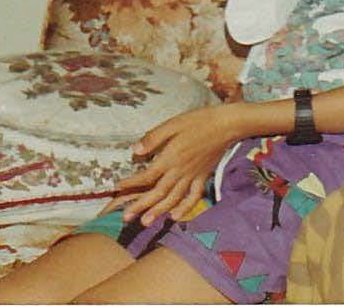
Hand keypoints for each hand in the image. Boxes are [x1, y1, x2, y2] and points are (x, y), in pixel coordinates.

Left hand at [110, 105, 246, 225]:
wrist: (226, 125)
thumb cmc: (198, 121)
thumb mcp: (173, 124)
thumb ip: (153, 138)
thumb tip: (134, 151)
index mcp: (170, 158)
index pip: (147, 176)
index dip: (131, 183)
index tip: (117, 187)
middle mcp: (180, 171)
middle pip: (157, 193)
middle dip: (140, 205)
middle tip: (125, 217)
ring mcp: (192, 176)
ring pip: (173, 199)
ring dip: (158, 211)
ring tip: (145, 222)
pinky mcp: (203, 177)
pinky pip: (194, 197)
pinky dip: (185, 208)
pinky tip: (175, 217)